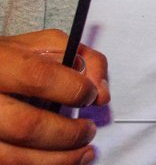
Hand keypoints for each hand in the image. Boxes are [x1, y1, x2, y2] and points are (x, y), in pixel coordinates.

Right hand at [0, 30, 109, 164]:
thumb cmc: (11, 61)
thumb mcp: (44, 45)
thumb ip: (82, 59)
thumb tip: (101, 92)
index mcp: (0, 63)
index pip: (38, 76)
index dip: (73, 89)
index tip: (90, 95)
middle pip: (26, 126)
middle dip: (68, 133)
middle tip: (89, 130)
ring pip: (14, 156)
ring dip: (59, 159)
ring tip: (83, 151)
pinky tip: (60, 159)